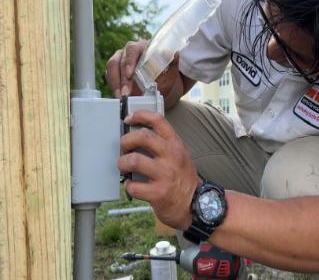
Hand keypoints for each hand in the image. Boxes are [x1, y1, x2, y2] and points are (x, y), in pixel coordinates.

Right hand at [105, 40, 181, 98]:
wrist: (163, 84)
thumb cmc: (166, 76)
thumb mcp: (172, 71)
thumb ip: (172, 64)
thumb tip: (174, 54)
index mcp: (144, 46)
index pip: (132, 50)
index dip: (130, 62)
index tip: (130, 74)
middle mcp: (130, 51)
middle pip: (120, 60)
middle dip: (123, 79)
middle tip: (126, 93)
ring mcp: (121, 59)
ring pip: (112, 67)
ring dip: (116, 83)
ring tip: (121, 96)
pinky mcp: (116, 69)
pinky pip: (110, 75)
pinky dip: (113, 85)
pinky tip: (118, 95)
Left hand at [117, 110, 199, 229]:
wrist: (196, 205)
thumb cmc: (183, 179)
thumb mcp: (180, 156)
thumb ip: (163, 145)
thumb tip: (136, 136)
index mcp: (176, 145)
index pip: (158, 120)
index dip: (140, 115)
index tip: (128, 119)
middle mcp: (172, 157)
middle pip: (143, 137)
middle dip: (126, 141)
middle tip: (123, 148)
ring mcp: (166, 175)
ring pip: (133, 160)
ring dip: (122, 163)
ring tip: (124, 167)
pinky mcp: (158, 193)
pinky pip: (133, 186)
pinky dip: (129, 186)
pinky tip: (133, 186)